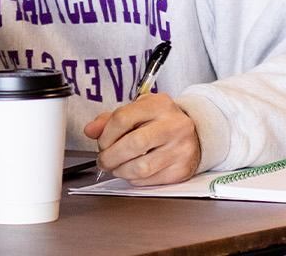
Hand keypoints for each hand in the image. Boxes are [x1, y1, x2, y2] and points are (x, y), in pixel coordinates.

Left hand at [83, 93, 200, 185]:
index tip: (101, 143)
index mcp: (159, 105)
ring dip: (121, 171)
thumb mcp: (138, 111)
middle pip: (133, 144)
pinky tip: (133, 171)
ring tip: (117, 167)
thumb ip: (110, 120)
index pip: (122, 118)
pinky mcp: (181, 169)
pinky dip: (135, 179)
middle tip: (104, 160)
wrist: (195, 133)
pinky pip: (150, 180)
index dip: (105, 135)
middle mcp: (174, 125)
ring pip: (141, 168)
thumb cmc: (160, 121)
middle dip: (110, 157)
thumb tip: (90, 130)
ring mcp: (180, 148)